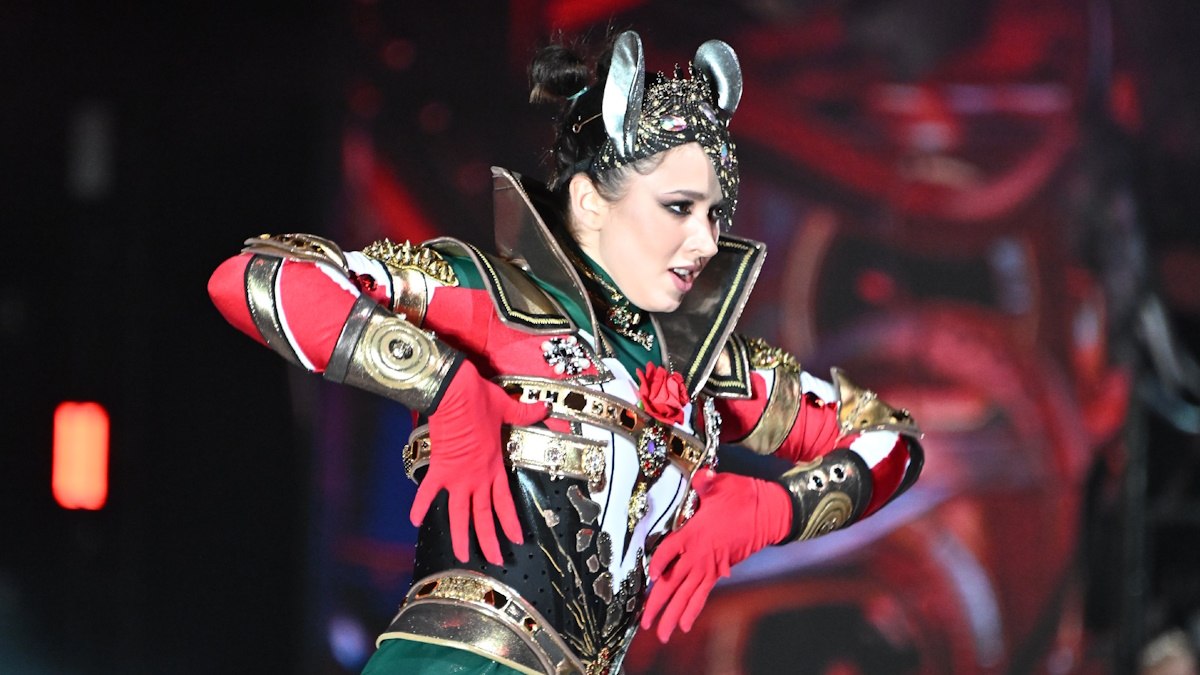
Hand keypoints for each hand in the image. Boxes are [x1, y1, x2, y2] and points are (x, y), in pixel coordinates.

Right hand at [409, 358, 549, 564]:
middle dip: (490, 540)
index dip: (511, 522)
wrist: (455, 392)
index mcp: (494, 465)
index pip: (505, 502)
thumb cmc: (480, 399)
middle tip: (495, 560)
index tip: (517, 539)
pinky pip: (428, 491)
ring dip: (461, 535)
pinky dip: (421, 505)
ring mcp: (458, 475)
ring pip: (460, 513)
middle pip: (484, 515)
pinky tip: (416, 521)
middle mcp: (477, 476)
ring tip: (462, 556)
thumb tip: (545, 407)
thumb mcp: (508, 407)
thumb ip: (526, 412)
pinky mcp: (439, 468)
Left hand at [641, 470, 792, 641]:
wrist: (769, 513)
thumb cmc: (743, 497)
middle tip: (644, 623)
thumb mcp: (721, 484)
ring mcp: (709, 566)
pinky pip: (702, 595)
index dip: (656, 564)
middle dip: (657, 604)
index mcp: (695, 534)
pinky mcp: (719, 571)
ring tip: (661, 633)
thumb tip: (702, 474)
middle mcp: (699, 555)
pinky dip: (693, 610)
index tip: (649, 576)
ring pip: (686, 595)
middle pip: (672, 583)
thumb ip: (705, 482)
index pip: (667, 552)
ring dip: (673, 614)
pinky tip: (684, 625)